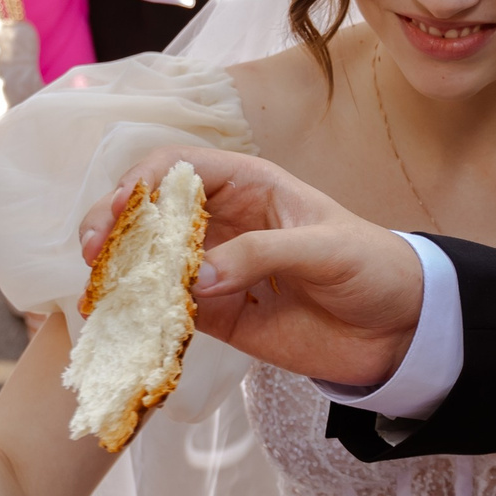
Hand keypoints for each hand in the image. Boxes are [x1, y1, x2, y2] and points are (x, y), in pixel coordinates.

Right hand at [82, 147, 423, 388]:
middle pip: (150, 213)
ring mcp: (217, 270)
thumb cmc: (374, 266)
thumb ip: (263, 255)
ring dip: (122, 273)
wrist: (402, 327)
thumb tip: (195, 279)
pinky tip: (129, 324)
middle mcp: (223, 223)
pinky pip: (171, 312)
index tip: (120, 210)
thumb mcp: (326, 249)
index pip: (178, 168)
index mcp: (249, 185)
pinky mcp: (221, 316)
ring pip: (152, 263)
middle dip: (114, 226)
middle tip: (93, 253)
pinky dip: (146, 316)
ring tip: (101, 292)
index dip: (141, 183)